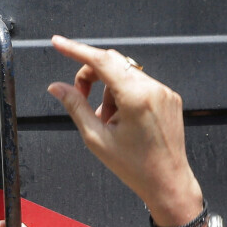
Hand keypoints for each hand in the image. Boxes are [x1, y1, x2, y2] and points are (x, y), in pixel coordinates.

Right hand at [46, 36, 202, 226]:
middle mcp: (153, 89)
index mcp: (135, 98)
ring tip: (109, 121)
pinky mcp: (169, 97)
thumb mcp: (96, 138)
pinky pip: (140, 84)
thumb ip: (75, 106)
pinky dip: (124, 95)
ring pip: (124, 75)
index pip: (101, 61)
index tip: (58, 43)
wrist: (168, 183)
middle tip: (80, 98)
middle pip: (112, 64)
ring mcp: (164, 92)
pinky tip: (123, 120)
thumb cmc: (134, 167)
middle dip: (91, 76)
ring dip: (109, 91)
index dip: (76, 50)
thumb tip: (56, 87)